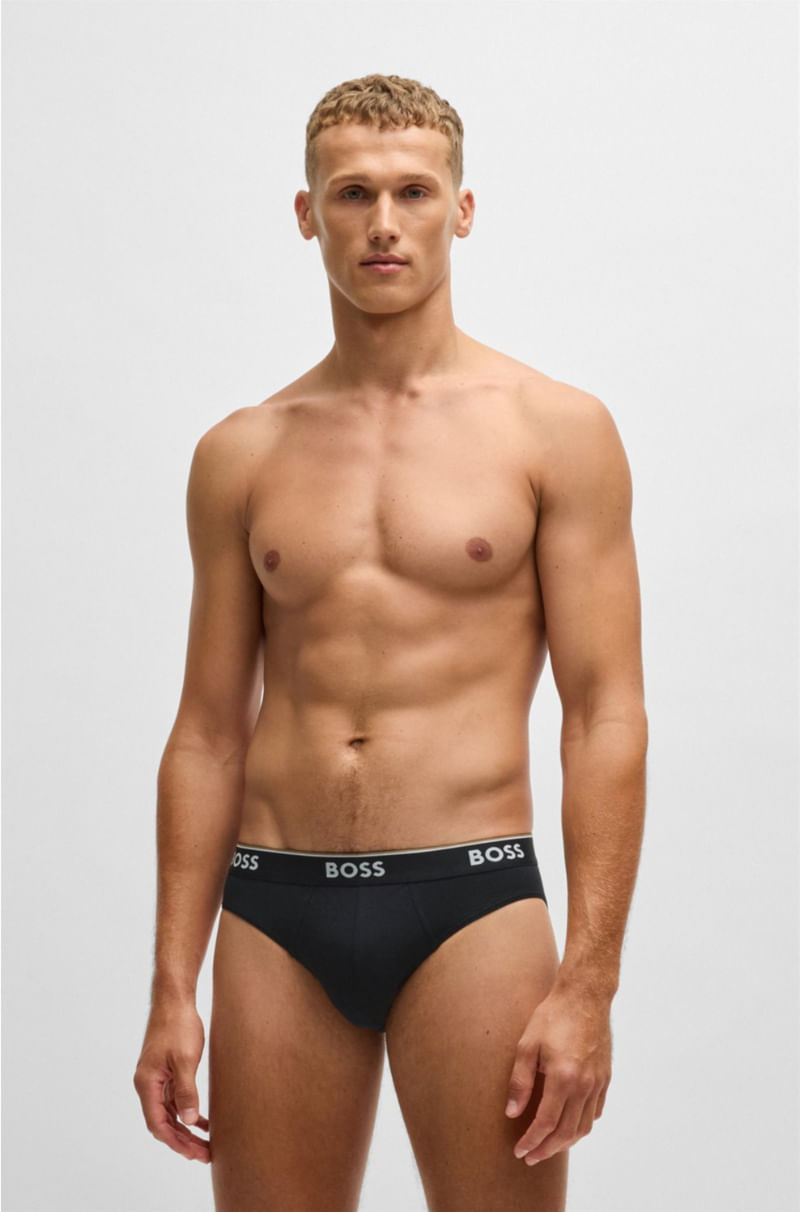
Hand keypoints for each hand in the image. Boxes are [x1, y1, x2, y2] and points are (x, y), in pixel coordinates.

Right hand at [133, 999, 210, 1163]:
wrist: (175, 998)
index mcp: (147, 1083)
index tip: (194, 1154)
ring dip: (186, 1129)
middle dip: (183, 1140)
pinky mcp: (166, 1071)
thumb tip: (188, 1121)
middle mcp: (148, 1084)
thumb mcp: (184, 1060)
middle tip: (205, 1154)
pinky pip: (174, 1100)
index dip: (176, 1142)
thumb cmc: (178, 1025)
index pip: (158, 1124)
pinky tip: (203, 1121)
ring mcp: (156, 1078)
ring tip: (206, 1143)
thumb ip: (186, 1091)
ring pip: (169, 1113)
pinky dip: (187, 1111)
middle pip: (163, 1122)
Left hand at [504, 985, 611, 1164]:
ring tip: (548, 1146)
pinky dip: (582, 1125)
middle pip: (567, 1133)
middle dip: (547, 1149)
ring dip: (565, 1142)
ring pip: (584, 1126)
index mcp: (563, 1077)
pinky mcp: (605, 1077)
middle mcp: (584, 1085)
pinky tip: (569, 1125)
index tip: (520, 1151)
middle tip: (531, 1156)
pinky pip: (596, 1111)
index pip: (546, 1124)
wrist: (585, 995)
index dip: (532, 1141)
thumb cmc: (553, 1016)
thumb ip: (520, 1081)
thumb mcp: (527, 1044)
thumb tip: (513, 1113)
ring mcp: (598, 1082)